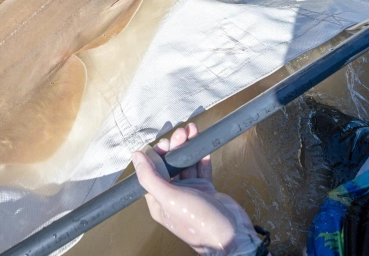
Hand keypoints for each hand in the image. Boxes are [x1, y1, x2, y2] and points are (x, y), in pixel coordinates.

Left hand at [132, 123, 262, 254]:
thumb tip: (136, 156)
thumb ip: (150, 177)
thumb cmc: (199, 223)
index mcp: (159, 202)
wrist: (232, 236)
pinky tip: (201, 143)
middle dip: (174, 147)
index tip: (164, 142)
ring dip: (187, 147)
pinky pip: (201, 168)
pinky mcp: (206, 189)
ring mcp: (190, 192)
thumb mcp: (170, 198)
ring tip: (191, 131)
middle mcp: (173, 196)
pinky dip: (201, 155)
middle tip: (181, 133)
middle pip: (169, 166)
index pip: (151, 172)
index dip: (156, 154)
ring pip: (186, 164)